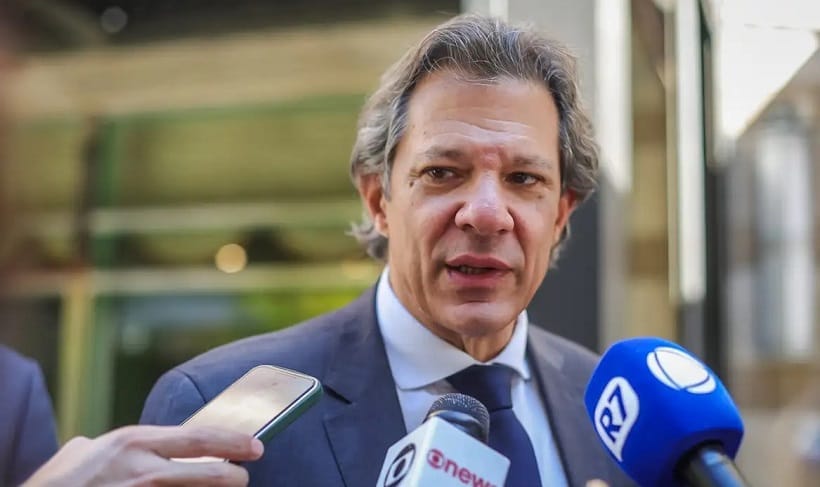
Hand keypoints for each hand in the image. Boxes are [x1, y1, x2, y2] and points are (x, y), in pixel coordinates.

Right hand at [23, 425, 263, 486]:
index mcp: (133, 442)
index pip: (198, 437)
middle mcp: (141, 468)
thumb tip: (135, 447)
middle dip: (233, 474)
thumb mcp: (86, 452)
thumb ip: (117, 448)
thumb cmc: (57, 483)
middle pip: (206, 471)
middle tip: (245, 474)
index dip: (232, 442)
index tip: (254, 445)